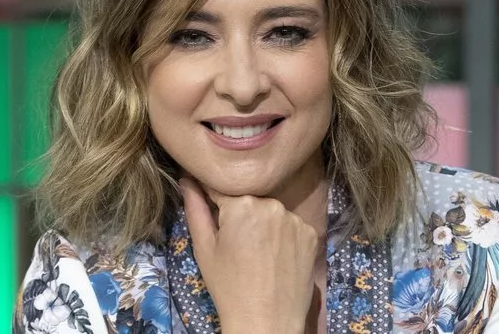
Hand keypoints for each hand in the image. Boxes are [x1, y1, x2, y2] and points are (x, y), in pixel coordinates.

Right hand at [180, 177, 318, 333]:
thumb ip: (195, 209)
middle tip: (236, 242)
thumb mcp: (205, 248)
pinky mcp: (311, 233)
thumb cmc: (228, 287)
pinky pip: (291, 226)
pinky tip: (276, 257)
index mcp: (242, 204)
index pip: (221, 188)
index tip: (208, 202)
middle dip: (241, 215)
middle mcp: (271, 204)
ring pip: (271, 213)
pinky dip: (284, 236)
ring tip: (258, 253)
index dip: (212, 196)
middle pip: (249, 200)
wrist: (267, 322)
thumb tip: (186, 180)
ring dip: (264, 224)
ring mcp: (295, 219)